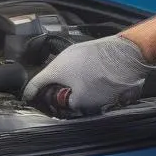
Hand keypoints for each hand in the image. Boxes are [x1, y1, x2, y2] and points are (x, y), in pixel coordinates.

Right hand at [21, 34, 151, 114]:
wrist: (128, 56)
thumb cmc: (104, 77)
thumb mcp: (82, 101)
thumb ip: (70, 105)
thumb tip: (70, 103)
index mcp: (56, 68)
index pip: (35, 82)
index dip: (30, 94)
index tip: (28, 99)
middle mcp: (64, 57)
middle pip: (54, 77)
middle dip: (56, 91)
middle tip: (60, 104)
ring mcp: (79, 51)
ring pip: (70, 72)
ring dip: (73, 85)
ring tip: (84, 98)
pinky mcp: (92, 51)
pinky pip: (83, 67)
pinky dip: (85, 78)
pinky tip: (97, 88)